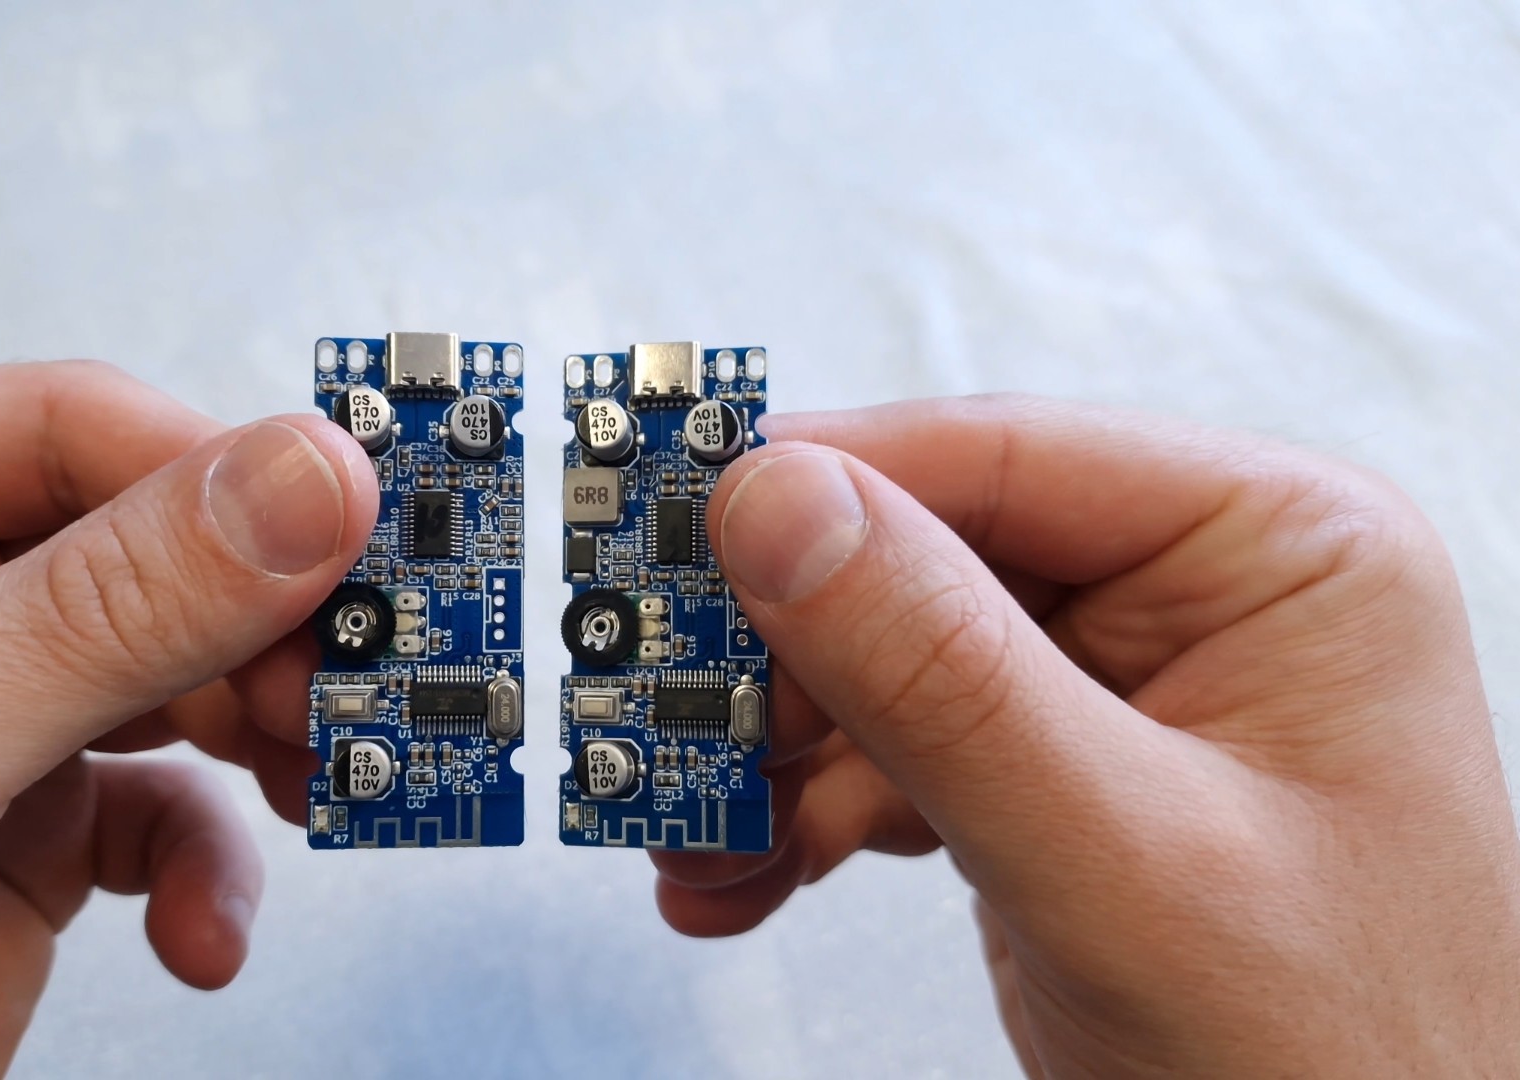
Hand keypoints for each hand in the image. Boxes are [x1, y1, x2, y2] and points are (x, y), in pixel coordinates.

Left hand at [0, 362, 377, 1077]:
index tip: (348, 532)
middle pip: (162, 550)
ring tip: (315, 781)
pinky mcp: (36, 828)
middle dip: (262, 631)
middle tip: (350, 681)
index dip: (225, 477)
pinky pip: (176, 810)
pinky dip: (214, 866)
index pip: (79, 430)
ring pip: (192, 674)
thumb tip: (299, 483)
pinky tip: (199, 921)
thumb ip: (109, 606)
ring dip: (266, 739)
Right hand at [656, 395, 1519, 1075]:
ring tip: (695, 835)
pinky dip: (806, 815)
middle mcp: (1193, 594)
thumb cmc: (1340, 1057)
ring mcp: (1116, 688)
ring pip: (885, 663)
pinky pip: (895, 752)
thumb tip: (780, 505)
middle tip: (662, 718)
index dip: (824, 487)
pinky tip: (743, 872)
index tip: (673, 526)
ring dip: (772, 755)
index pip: (1003, 459)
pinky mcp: (1055, 775)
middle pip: (920, 560)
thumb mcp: (1122, 857)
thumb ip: (945, 678)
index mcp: (1274, 551)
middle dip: (782, 663)